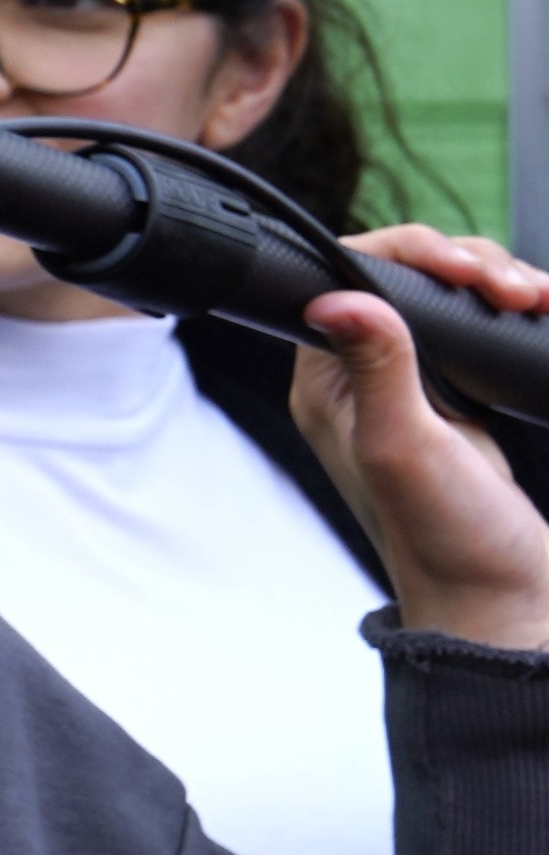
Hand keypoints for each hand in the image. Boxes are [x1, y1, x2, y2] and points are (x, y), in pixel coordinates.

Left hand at [288, 227, 548, 652]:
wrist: (506, 600)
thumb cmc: (448, 540)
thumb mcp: (405, 447)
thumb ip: (377, 369)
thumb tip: (337, 297)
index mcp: (327, 384)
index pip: (346, 279)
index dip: (405, 253)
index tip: (463, 266)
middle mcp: (362, 380)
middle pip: (403, 279)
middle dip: (465, 265)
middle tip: (511, 287)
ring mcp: (415, 389)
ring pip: (447, 300)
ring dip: (492, 283)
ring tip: (530, 297)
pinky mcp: (461, 402)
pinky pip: (477, 332)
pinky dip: (508, 313)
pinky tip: (537, 312)